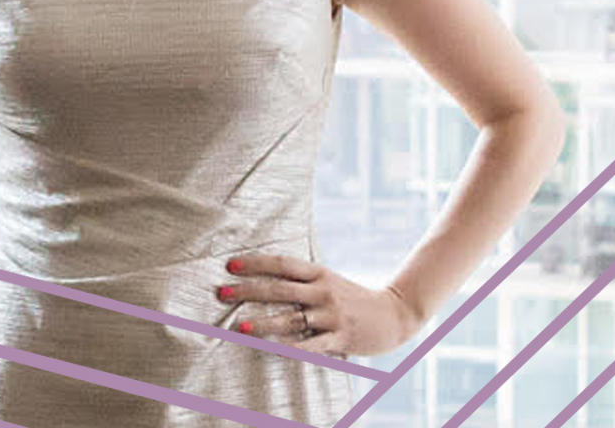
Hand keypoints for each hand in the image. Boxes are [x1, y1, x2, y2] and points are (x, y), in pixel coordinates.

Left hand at [217, 253, 424, 358]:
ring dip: (262, 323)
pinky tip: (271, 351)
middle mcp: (322, 290)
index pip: (282, 264)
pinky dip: (290, 348)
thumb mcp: (329, 281)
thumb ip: (303, 281)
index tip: (230, 266)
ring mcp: (331, 314)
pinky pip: (310, 346)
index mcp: (318, 273)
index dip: (255, 263)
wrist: (393, 313)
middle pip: (279, 289)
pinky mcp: (340, 337)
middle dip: (247, 290)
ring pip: (291, 319)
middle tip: (221, 292)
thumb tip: (267, 279)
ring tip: (239, 328)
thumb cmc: (353, 298)